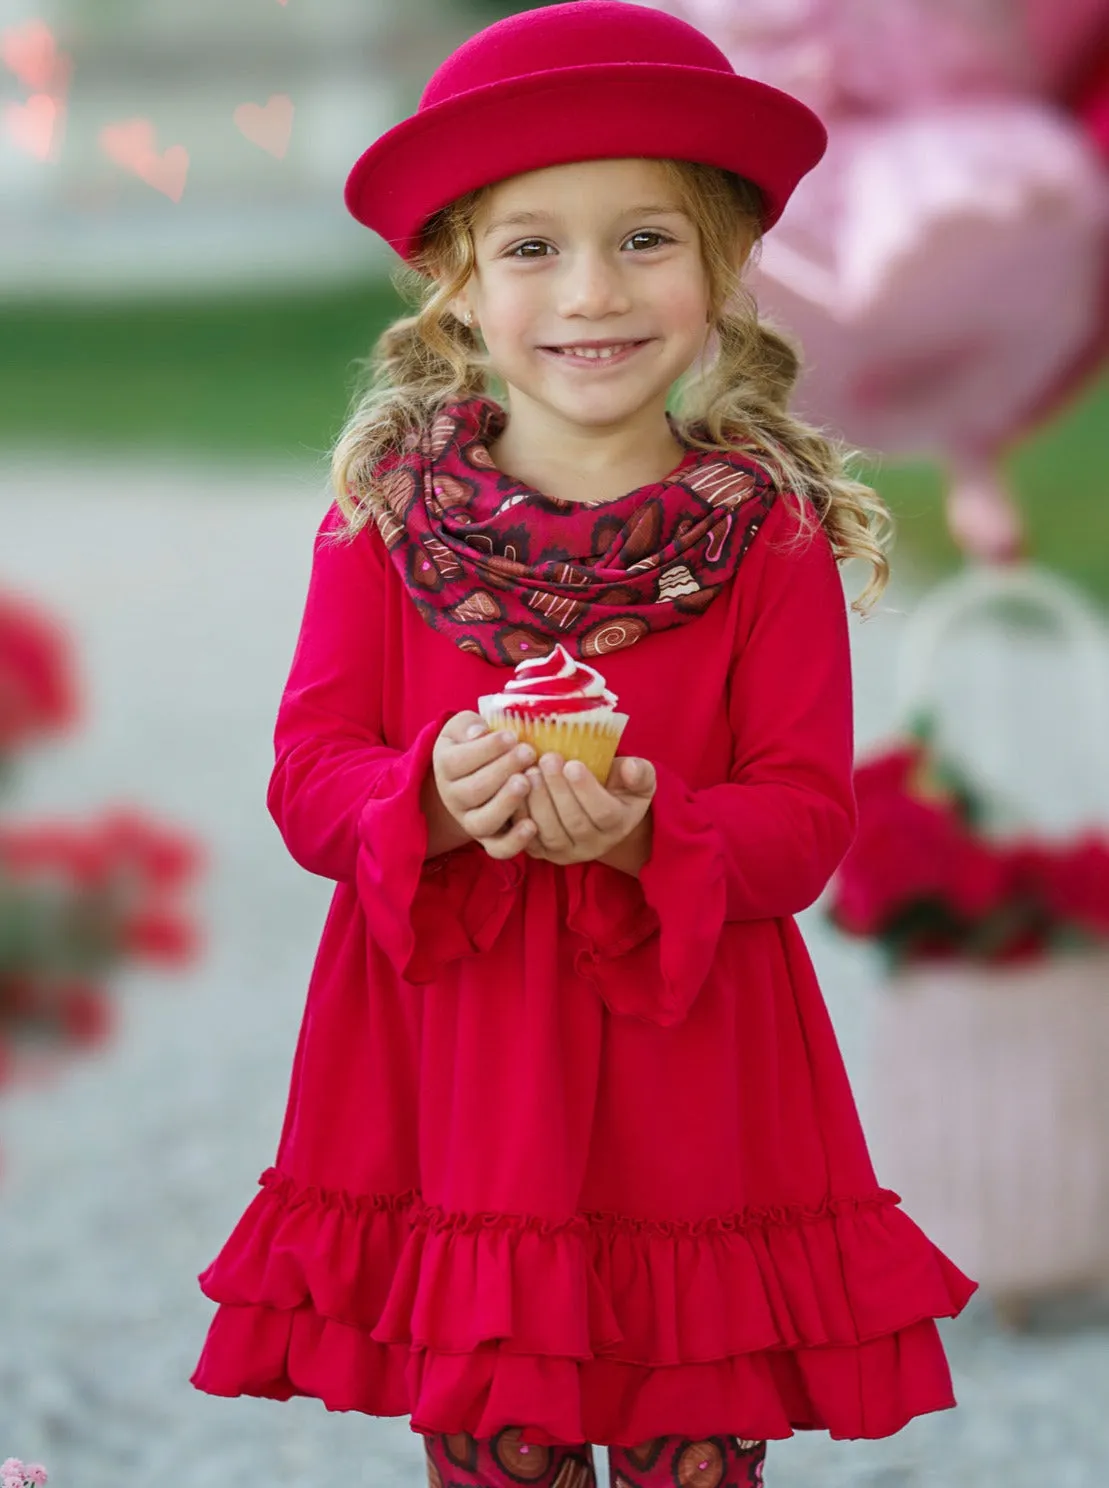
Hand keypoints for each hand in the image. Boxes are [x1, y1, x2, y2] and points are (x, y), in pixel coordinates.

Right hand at [426, 712, 537, 860]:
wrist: (472, 776)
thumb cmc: (475, 745)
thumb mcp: (465, 728)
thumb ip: (468, 726)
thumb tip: (479, 732)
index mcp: (445, 767)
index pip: (458, 761)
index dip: (486, 749)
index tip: (511, 735)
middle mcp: (453, 798)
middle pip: (473, 790)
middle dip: (502, 770)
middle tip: (527, 752)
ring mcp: (470, 822)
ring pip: (483, 822)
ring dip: (506, 802)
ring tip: (526, 781)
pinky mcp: (490, 840)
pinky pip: (498, 849)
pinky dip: (514, 842)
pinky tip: (532, 825)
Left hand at [518, 753, 656, 867]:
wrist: (599, 811)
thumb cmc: (618, 787)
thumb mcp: (637, 778)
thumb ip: (640, 773)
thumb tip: (632, 768)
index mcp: (618, 825)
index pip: (604, 813)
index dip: (587, 790)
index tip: (572, 764)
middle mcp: (593, 846)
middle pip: (574, 823)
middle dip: (558, 790)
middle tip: (547, 759)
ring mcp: (566, 852)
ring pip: (550, 833)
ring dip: (538, 802)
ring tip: (530, 772)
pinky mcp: (542, 852)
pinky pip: (528, 839)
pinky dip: (520, 815)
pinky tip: (515, 789)